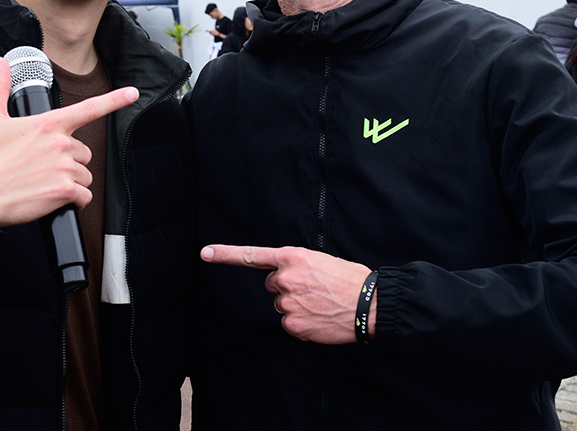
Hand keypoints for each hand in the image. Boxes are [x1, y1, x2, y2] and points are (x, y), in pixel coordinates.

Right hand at [0, 57, 137, 227]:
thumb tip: (0, 62)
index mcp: (48, 123)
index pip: (89, 108)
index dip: (115, 99)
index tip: (134, 93)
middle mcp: (60, 143)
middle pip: (83, 152)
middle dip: (69, 161)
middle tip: (42, 167)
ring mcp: (64, 167)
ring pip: (85, 175)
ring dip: (71, 182)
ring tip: (43, 183)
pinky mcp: (64, 191)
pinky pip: (84, 196)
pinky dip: (74, 201)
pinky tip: (53, 198)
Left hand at [201, 244, 371, 343]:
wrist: (371, 305)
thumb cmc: (350, 280)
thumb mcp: (321, 260)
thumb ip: (298, 265)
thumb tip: (286, 275)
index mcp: (292, 257)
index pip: (252, 255)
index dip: (225, 254)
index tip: (205, 252)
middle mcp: (285, 278)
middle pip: (271, 285)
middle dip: (287, 288)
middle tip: (313, 290)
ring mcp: (287, 302)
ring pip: (281, 305)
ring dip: (296, 306)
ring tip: (320, 303)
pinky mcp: (292, 325)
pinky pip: (288, 324)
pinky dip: (301, 323)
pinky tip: (319, 318)